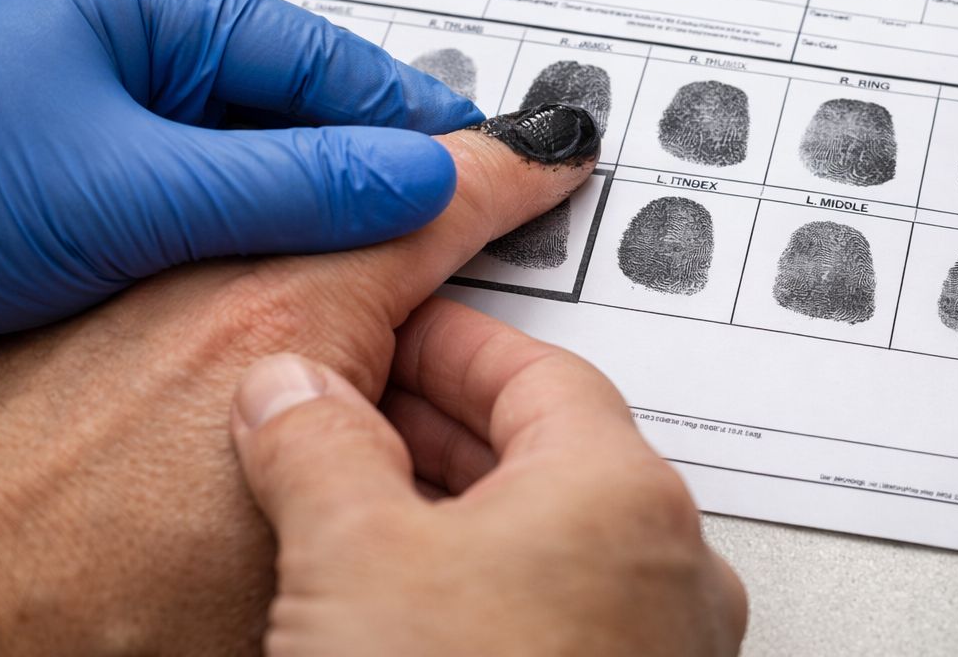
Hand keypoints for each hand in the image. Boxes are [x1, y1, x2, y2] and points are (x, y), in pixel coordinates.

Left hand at [0, 0, 480, 373]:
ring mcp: (93, 132)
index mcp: (134, 7)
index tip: (488, 150)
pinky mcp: (70, 200)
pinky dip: (247, 246)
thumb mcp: (126, 186)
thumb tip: (417, 176)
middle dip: (369, 165)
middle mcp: (119, 60)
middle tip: (455, 213)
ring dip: (310, 213)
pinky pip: (193, 215)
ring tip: (389, 257)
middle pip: (287, 109)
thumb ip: (287, 184)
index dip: (408, 109)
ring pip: (244, 170)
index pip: (311, 54)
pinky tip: (285, 283)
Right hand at [229, 304, 747, 655]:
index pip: (539, 369)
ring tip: (363, 502)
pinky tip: (407, 603)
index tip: (397, 331)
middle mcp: (666, 565)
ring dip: (455, 508)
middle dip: (440, 426)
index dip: (451, 343)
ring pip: (549, 537)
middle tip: (362, 408)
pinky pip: (553, 610)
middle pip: (547, 450)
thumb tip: (291, 388)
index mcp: (624, 493)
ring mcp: (656, 647)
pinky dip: (481, 582)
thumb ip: (317, 445)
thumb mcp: (350, 561)